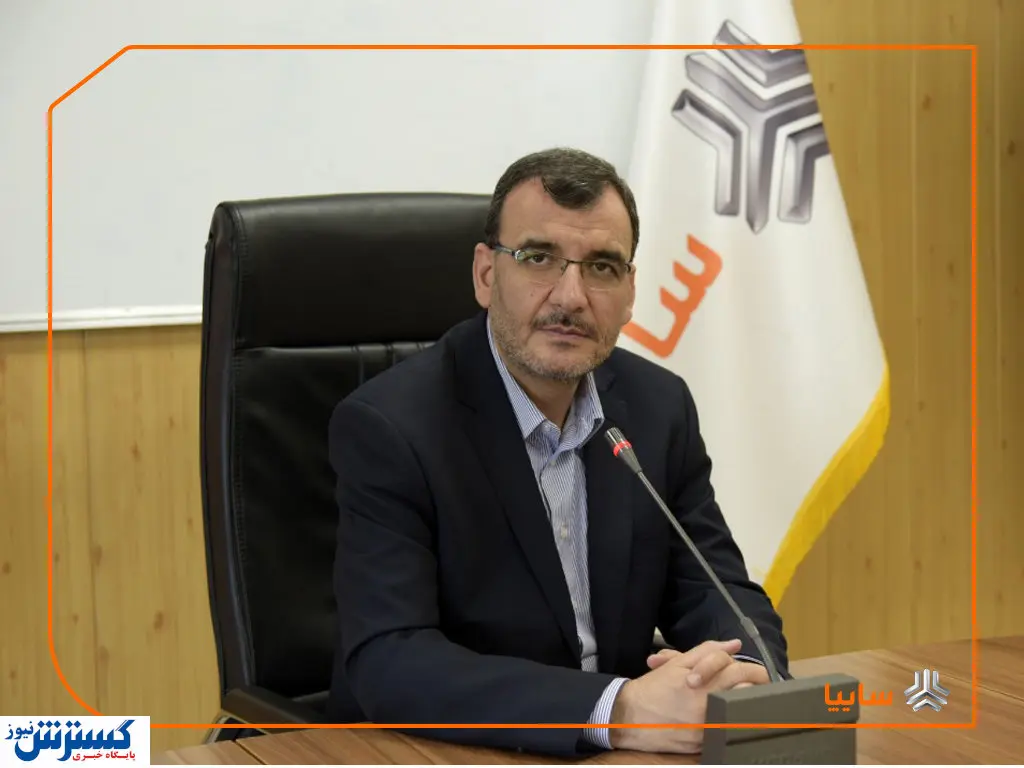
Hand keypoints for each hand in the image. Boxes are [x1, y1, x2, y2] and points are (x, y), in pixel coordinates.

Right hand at [608, 639, 747, 753]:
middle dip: (751, 686)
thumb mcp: (678, 664)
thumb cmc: (653, 688)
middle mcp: (710, 709)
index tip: (747, 670)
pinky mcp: (704, 745)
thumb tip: (734, 644)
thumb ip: (708, 651)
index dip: (749, 668)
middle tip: (747, 683)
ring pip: (741, 715)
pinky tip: (721, 714)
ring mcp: (708, 730)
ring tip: (733, 697)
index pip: (741, 673)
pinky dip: (728, 721)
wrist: (629, 717)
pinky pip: (726, 731)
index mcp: (704, 686)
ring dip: (742, 703)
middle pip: (748, 695)